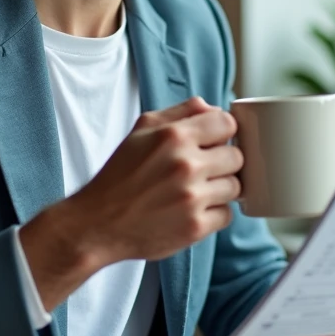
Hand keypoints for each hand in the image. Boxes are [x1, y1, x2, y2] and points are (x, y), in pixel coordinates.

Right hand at [66, 96, 242, 263]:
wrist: (98, 223)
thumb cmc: (120, 175)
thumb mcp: (141, 131)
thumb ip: (180, 113)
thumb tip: (212, 108)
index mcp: (174, 136)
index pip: (227, 122)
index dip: (221, 133)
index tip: (212, 143)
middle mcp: (186, 165)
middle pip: (237, 156)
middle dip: (221, 163)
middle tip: (201, 171)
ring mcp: (192, 198)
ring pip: (235, 187)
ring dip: (219, 190)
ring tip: (195, 192)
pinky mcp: (195, 227)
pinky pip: (227, 216)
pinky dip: (214, 215)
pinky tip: (192, 211)